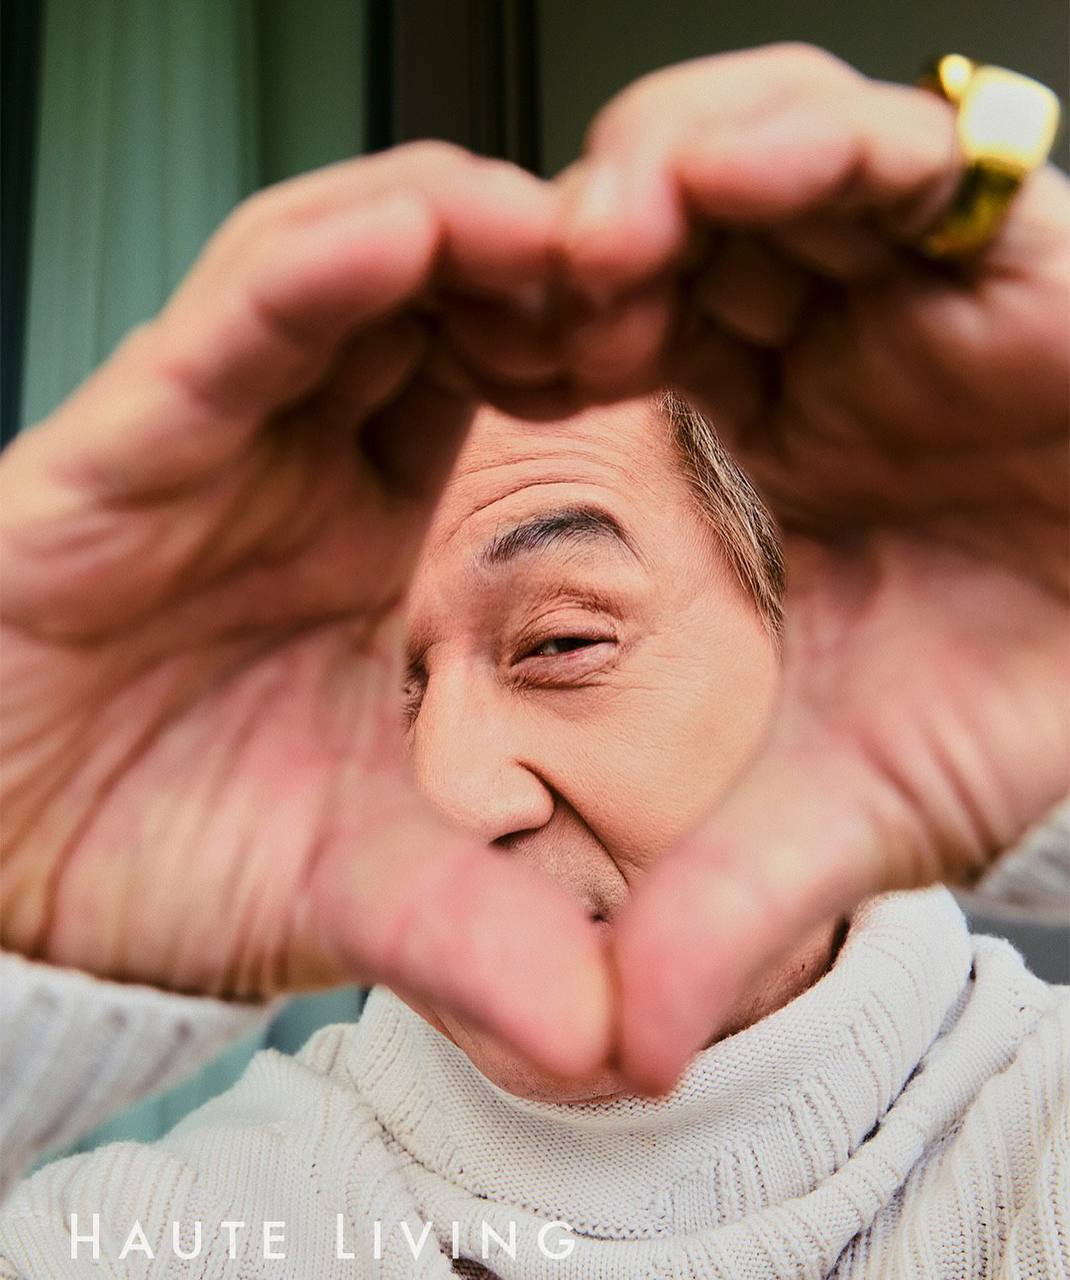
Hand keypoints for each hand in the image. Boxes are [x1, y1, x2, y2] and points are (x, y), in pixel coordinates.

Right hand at [0, 143, 611, 1078]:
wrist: (1, 864)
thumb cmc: (172, 847)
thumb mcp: (361, 891)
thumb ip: (488, 941)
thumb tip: (623, 1046)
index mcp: (380, 528)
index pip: (507, 387)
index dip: (604, 351)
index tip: (713, 345)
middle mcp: (307, 458)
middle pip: (445, 302)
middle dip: (549, 262)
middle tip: (665, 244)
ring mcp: (217, 439)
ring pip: (344, 276)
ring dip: (452, 233)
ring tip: (559, 220)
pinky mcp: (121, 449)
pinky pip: (227, 333)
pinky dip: (315, 279)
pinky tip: (406, 240)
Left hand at [555, 44, 1069, 1089]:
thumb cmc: (1022, 695)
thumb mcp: (857, 803)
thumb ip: (731, 896)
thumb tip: (626, 1050)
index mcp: (750, 436)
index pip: (611, 345)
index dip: (534, 349)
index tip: (481, 376)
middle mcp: (815, 339)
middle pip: (668, 223)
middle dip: (590, 236)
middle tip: (525, 279)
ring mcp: (906, 282)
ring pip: (768, 154)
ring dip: (687, 165)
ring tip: (619, 224)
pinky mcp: (1017, 246)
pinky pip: (914, 154)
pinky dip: (825, 148)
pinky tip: (758, 176)